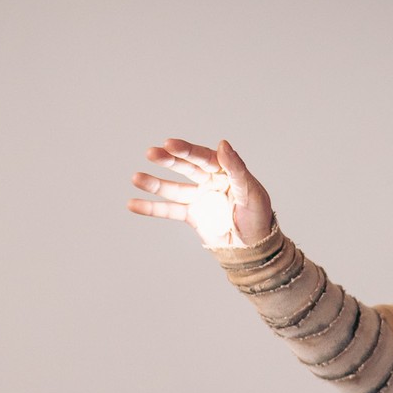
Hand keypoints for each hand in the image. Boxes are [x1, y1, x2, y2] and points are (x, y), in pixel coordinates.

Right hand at [128, 138, 274, 249]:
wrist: (254, 249)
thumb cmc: (259, 217)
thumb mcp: (251, 191)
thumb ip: (236, 168)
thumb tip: (223, 144)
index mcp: (225, 171)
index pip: (203, 157)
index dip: (187, 151)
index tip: (169, 144)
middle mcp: (209, 180)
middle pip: (185, 168)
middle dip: (167, 160)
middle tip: (150, 153)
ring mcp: (198, 197)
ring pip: (173, 188)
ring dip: (154, 183)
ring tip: (136, 177)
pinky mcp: (191, 215)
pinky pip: (169, 210)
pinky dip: (151, 208)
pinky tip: (133, 203)